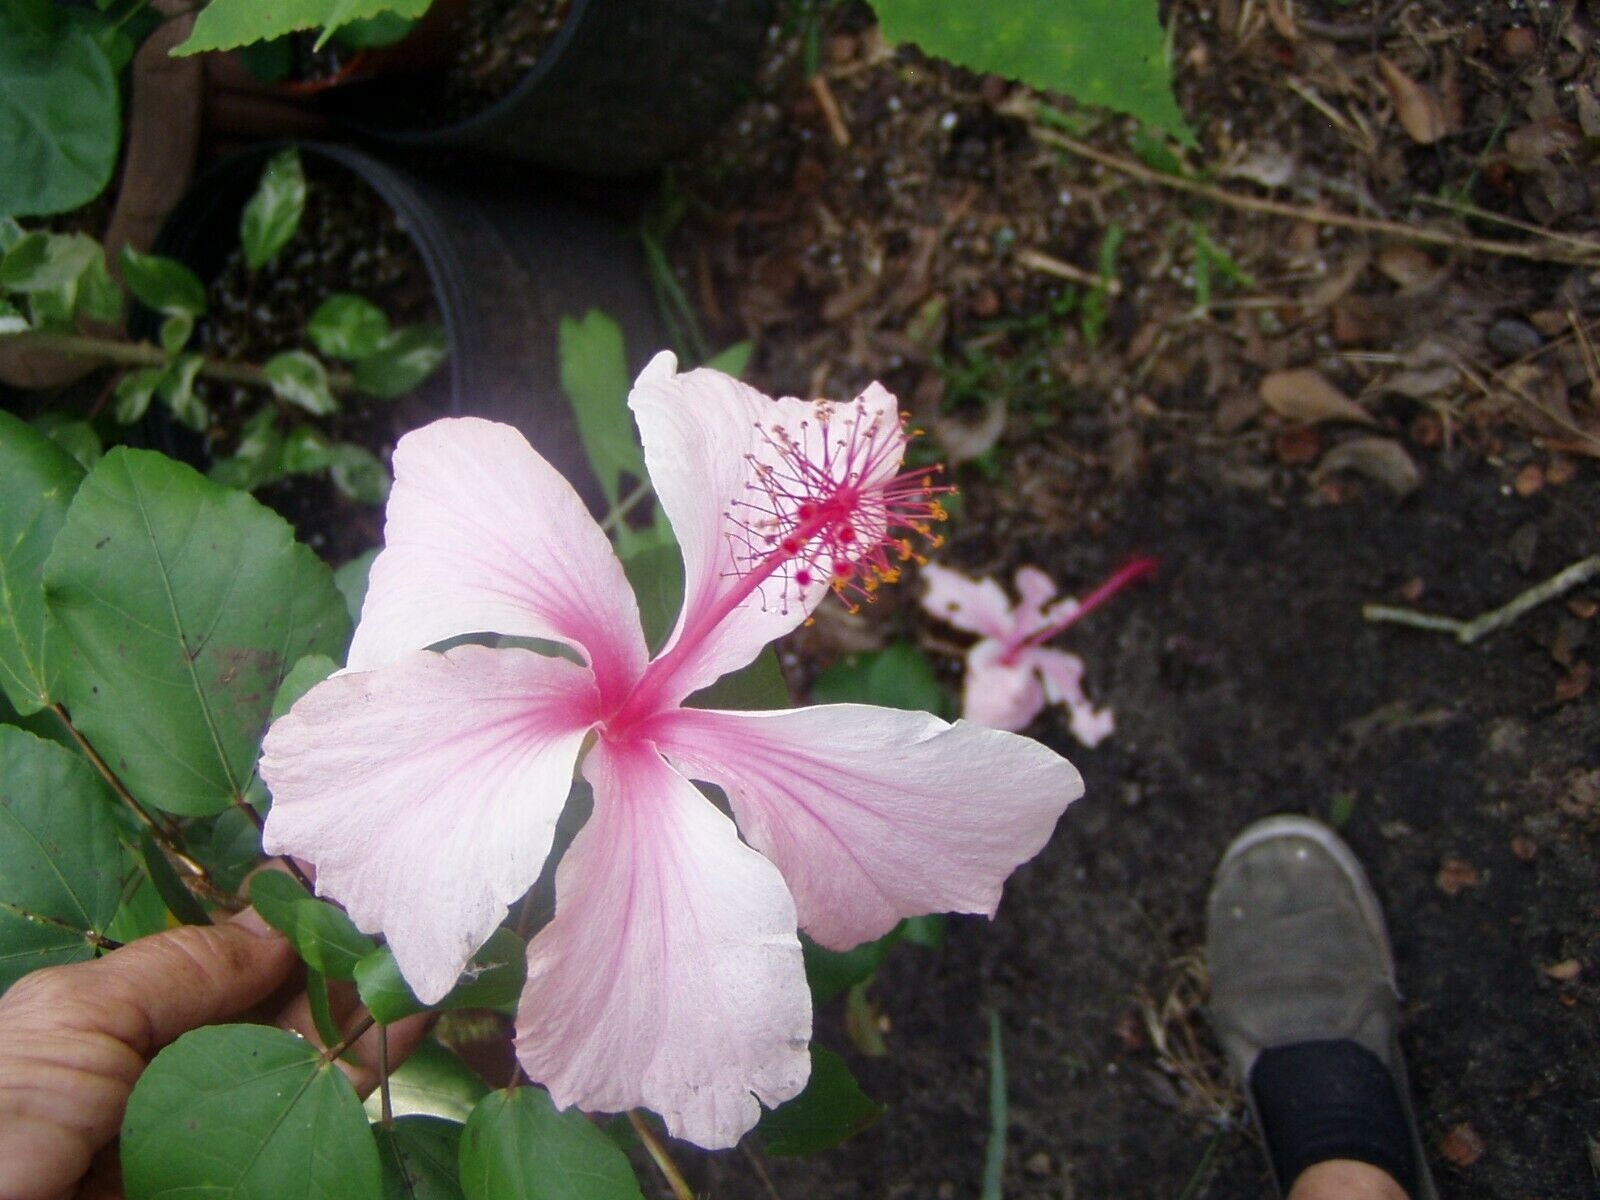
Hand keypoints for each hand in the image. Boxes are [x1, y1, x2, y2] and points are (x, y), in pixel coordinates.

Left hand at [0, 906, 425, 1199]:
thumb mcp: (72, 1017)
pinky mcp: (257, 1178)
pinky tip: (412, 1018)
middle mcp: (172, 1080)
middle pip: (274, 1009)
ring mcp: (215, 1137)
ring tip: (423, 950)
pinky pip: (322, 1126)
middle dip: (337, 959)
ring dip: (367, 1007)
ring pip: (308, 1063)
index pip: (218, 966)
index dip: (280, 923)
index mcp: (116, 1032)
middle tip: (403, 907)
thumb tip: (278, 924)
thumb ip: (182, 967)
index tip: (346, 875)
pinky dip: (372, 1071)